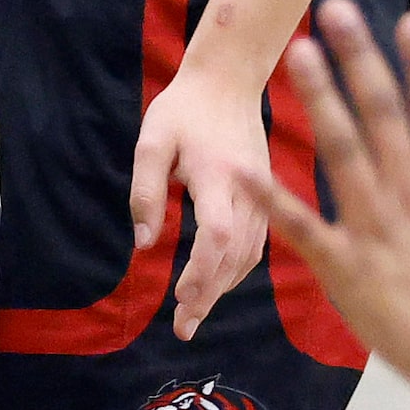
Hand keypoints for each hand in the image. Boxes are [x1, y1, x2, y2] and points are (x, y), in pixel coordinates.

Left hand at [133, 65, 268, 340]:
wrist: (229, 82)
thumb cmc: (184, 109)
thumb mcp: (152, 141)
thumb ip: (145, 191)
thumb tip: (143, 245)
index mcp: (218, 177)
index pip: (217, 236)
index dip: (201, 272)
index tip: (180, 298)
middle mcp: (248, 192)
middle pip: (234, 257)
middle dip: (208, 295)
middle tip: (183, 328)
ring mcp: (262, 196)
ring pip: (249, 256)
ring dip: (223, 288)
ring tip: (195, 314)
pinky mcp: (266, 197)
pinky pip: (257, 244)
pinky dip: (237, 270)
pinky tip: (218, 284)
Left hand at [243, 0, 409, 397]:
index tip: (409, 20)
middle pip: (381, 113)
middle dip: (358, 58)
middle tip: (333, 8)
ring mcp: (375, 228)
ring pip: (341, 149)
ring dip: (318, 98)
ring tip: (296, 52)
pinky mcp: (346, 266)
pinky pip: (301, 225)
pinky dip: (270, 196)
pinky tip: (238, 166)